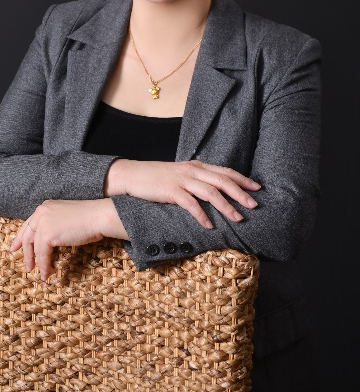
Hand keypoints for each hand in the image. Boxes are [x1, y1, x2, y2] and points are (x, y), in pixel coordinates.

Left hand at [9, 199, 105, 280]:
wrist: (97, 216)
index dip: (21, 237)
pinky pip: (42, 254)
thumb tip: (48, 239)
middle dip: (24, 251)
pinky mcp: (48, 235)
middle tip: (26, 264)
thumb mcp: (65, 217)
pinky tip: (46, 273)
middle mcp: (41, 213)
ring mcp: (43, 223)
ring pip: (34, 247)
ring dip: (36, 262)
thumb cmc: (88, 218)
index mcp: (45, 207)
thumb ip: (54, 223)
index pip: (29, 223)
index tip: (15, 247)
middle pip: (27, 235)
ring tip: (38, 272)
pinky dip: (44, 265)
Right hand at [106, 159, 259, 227]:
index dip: (243, 180)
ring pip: (210, 192)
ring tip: (237, 219)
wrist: (133, 175)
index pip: (225, 171)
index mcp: (197, 166)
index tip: (258, 188)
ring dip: (226, 206)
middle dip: (240, 193)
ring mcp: (182, 180)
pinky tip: (209, 225)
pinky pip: (190, 203)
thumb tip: (216, 190)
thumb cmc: (158, 178)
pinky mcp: (171, 191)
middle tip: (254, 205)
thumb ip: (198, 179)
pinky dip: (202, 215)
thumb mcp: (181, 174)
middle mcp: (192, 171)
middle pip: (222, 181)